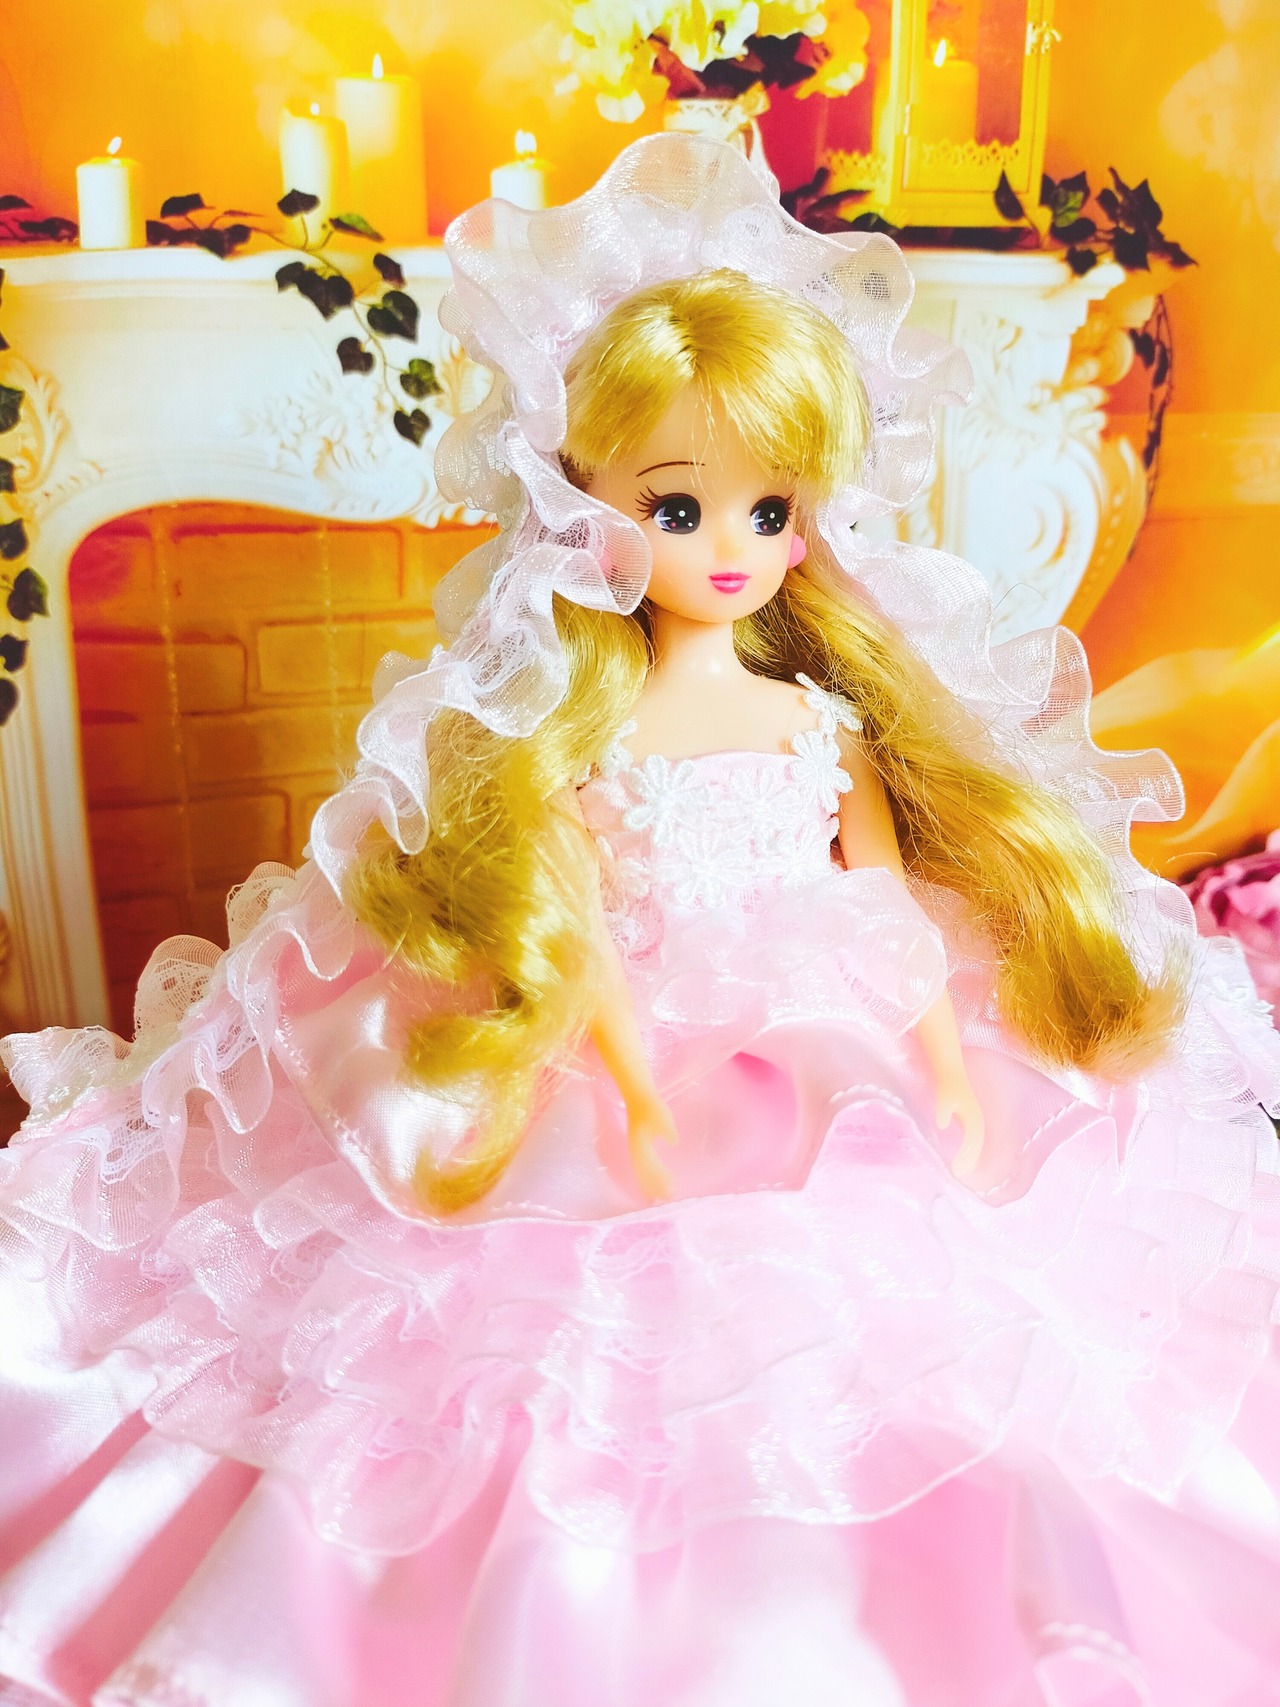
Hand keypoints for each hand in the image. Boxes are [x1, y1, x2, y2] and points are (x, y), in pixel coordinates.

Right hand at [625, 1085, 678, 1200]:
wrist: (637, 1096)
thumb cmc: (651, 1105)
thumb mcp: (661, 1112)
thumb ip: (666, 1126)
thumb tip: (674, 1140)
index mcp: (640, 1144)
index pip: (650, 1165)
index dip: (659, 1177)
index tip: (670, 1187)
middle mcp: (636, 1150)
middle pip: (643, 1173)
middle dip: (654, 1186)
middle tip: (668, 1198)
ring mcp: (636, 1150)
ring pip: (640, 1173)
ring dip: (648, 1186)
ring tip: (655, 1201)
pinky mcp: (640, 1149)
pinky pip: (641, 1168)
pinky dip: (645, 1179)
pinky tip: (651, 1186)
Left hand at [936, 1071, 984, 1178]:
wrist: (951, 1071)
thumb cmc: (947, 1084)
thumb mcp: (943, 1097)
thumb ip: (943, 1110)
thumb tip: (942, 1124)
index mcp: (974, 1118)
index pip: (972, 1143)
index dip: (965, 1157)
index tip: (957, 1170)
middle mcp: (978, 1121)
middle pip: (977, 1146)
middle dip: (970, 1161)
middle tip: (958, 1175)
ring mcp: (976, 1120)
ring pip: (977, 1143)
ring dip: (971, 1158)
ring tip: (961, 1172)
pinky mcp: (970, 1119)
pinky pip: (973, 1139)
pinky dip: (969, 1150)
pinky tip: (962, 1158)